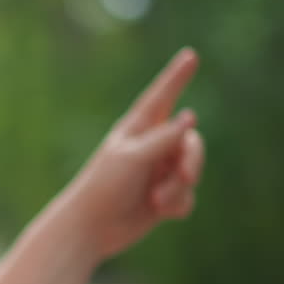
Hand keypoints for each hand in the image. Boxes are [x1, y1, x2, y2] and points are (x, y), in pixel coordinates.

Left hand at [63, 47, 203, 262]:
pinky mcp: (164, 198)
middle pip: (191, 141)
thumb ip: (164, 137)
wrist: (90, 228)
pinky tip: (158, 213)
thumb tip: (190, 116)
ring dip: (178, 188)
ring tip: (156, 201)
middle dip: (193, 159)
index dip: (176, 77)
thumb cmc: (104, 186)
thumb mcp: (134, 157)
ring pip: (191, 173)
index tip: (190, 55)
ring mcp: (158, 173)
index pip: (161, 97)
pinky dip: (177, 205)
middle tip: (187, 176)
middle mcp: (152, 148)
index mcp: (138, 130)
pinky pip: (187, 198)